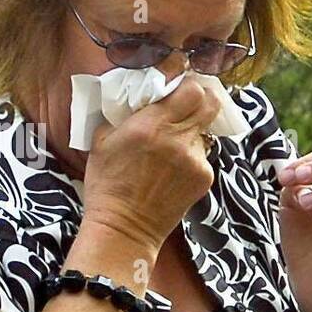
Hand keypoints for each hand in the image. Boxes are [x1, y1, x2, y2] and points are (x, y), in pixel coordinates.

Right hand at [80, 79, 221, 261]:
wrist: (123, 228)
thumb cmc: (107, 184)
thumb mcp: (101, 140)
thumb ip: (123, 112)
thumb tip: (138, 93)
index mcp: (151, 125)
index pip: (190, 88)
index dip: (187, 83)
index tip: (178, 83)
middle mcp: (178, 139)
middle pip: (210, 102)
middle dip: (199, 99)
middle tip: (185, 104)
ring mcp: (195, 160)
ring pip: (206, 129)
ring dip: (192, 130)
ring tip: (171, 146)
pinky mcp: (204, 178)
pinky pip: (204, 154)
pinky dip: (191, 156)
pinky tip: (172, 169)